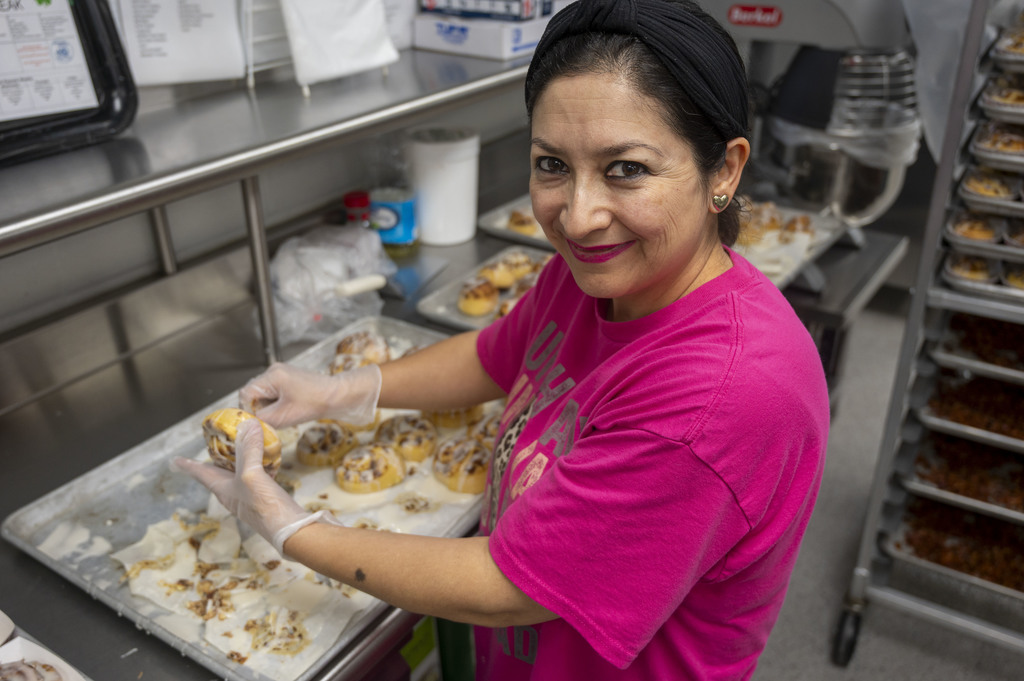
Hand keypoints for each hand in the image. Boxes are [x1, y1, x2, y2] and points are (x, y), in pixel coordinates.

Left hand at [173, 420, 335, 554]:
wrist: (291, 531)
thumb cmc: (265, 507)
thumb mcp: (252, 474)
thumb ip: (249, 450)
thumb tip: (248, 423)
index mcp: (223, 489)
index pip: (201, 474)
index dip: (187, 465)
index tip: (174, 460)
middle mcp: (233, 494)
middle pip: (218, 474)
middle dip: (214, 460)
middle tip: (211, 446)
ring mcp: (249, 497)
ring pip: (237, 475)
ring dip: (236, 461)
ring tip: (236, 450)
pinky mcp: (265, 498)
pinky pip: (255, 477)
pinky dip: (256, 465)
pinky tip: (265, 461)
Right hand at [239, 362, 381, 427]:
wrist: (338, 396)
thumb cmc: (315, 403)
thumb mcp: (283, 416)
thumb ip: (261, 419)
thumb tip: (247, 423)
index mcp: (272, 375)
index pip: (246, 393)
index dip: (249, 409)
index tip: (258, 421)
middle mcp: (274, 370)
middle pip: (253, 393)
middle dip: (260, 408)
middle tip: (274, 418)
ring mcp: (282, 373)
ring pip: (263, 394)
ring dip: (269, 407)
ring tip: (284, 414)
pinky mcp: (288, 379)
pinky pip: (273, 393)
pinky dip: (277, 404)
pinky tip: (289, 409)